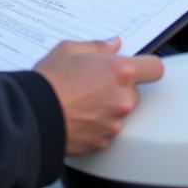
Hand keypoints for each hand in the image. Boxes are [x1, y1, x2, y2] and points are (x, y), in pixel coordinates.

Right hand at [34, 39, 163, 155]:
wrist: (32, 115)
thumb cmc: (48, 82)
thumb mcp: (69, 49)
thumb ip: (97, 46)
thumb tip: (113, 45)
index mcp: (119, 72)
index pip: (155, 68)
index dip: (148, 67)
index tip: (139, 67)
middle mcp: (122, 99)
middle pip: (136, 92)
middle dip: (120, 88)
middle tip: (96, 83)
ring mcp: (114, 123)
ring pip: (121, 112)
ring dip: (109, 107)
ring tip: (83, 101)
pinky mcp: (104, 141)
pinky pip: (108, 130)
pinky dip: (98, 124)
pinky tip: (79, 116)